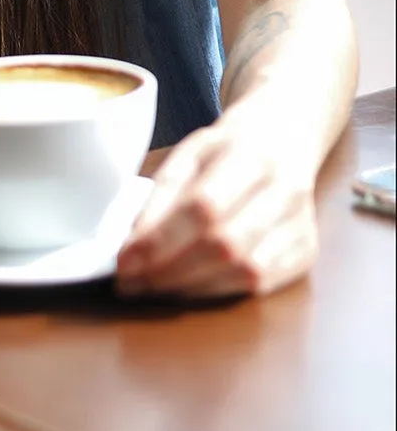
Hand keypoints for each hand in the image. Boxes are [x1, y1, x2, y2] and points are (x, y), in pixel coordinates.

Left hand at [116, 114, 318, 297]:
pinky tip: (188, 289)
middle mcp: (284, 189)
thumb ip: (160, 197)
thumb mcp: (187, 155)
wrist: (284, 139)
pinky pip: (260, 283)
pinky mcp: (306, 249)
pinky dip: (216, 292)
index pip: (202, 207)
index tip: (124, 263)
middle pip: (224, 244)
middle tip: (132, 283)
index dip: (159, 241)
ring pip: (244, 269)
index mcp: (250, 155)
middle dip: (168, 271)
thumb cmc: (227, 151)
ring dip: (189, 287)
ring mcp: (300, 222)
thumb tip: (133, 247)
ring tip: (153, 288)